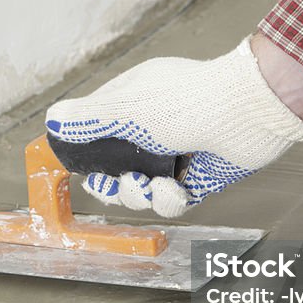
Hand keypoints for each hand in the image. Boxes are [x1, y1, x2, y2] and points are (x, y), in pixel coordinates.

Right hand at [45, 36, 302, 217]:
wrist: (250, 113)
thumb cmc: (187, 101)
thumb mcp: (127, 107)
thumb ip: (88, 118)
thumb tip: (52, 120)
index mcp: (132, 105)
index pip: (97, 131)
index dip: (85, 152)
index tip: (79, 167)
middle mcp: (151, 130)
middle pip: (114, 169)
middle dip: (108, 184)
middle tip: (113, 183)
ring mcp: (175, 155)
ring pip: (140, 190)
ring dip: (137, 194)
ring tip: (148, 185)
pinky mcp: (198, 179)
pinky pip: (171, 202)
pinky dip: (169, 200)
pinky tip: (176, 189)